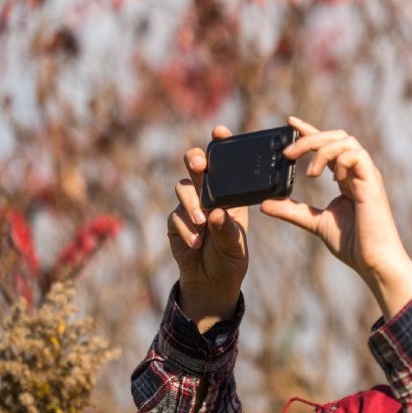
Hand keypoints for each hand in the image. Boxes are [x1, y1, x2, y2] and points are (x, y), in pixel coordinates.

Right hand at [167, 125, 249, 331]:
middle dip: (195, 160)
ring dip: (192, 204)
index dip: (220, 143)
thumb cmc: (231, 257)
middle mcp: (208, 193)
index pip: (225, 163)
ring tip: (203, 223)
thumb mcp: (236, 245)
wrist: (212, 281)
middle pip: (195, 165)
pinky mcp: (175, 221)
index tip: (220, 131)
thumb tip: (216, 214)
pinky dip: (187, 230)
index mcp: (230, 192)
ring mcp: (189, 205)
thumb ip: (228, 229)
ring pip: (183, 189)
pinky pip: (176, 217)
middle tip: (199, 166)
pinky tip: (196, 243)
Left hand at [261, 115, 411, 319]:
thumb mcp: (315, 222)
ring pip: (346, 141)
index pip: (328, 145)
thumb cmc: (353, 244)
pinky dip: (339, 159)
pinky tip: (329, 177)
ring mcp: (366, 175)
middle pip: (337, 136)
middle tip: (288, 153)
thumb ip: (293, 211)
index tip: (290, 123)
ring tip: (308, 171)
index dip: (310, 131)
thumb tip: (265, 204)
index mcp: (347, 178)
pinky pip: (356, 155)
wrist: (374, 261)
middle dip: (311, 138)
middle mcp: (358, 172)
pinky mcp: (371, 182)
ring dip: (322, 149)